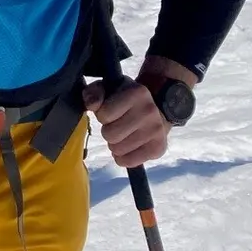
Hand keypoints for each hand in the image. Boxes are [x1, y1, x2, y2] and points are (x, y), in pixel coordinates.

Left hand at [84, 54, 195, 168]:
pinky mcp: (159, 148)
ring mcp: (157, 131)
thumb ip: (94, 92)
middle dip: (108, 131)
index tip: (110, 112)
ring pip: (117, 150)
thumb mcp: (108, 88)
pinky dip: (123, 157)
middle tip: (117, 125)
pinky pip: (128, 162)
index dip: (102, 115)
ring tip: (124, 135)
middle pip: (110, 135)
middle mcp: (149, 111)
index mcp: (136, 93)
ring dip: (115, 144)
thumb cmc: (125, 100)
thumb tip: (92, 104)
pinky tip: (129, 146)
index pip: (104, 115)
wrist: (158, 109)